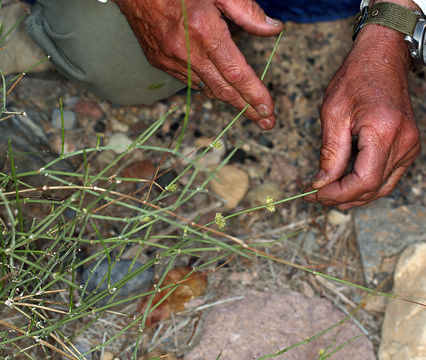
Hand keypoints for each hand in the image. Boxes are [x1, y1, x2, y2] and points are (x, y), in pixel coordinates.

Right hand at [112, 0, 282, 129]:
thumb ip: (247, 11)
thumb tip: (274, 29)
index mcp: (204, 31)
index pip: (236, 73)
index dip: (255, 94)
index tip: (268, 111)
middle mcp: (186, 52)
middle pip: (224, 90)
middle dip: (248, 108)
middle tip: (267, 123)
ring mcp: (170, 60)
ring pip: (207, 88)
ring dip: (229, 100)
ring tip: (248, 109)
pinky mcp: (159, 61)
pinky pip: (189, 80)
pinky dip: (208, 85)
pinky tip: (220, 87)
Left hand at [305, 24, 420, 209]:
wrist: (381, 58)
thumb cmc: (355, 79)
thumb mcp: (333, 114)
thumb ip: (330, 153)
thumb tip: (322, 183)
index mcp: (383, 132)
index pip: (363, 181)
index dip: (337, 194)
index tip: (314, 194)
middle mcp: (403, 142)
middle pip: (373, 188)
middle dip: (342, 197)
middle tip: (316, 196)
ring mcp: (409, 145)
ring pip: (382, 187)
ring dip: (355, 195)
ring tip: (328, 194)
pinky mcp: (407, 145)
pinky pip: (388, 176)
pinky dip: (367, 185)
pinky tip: (346, 184)